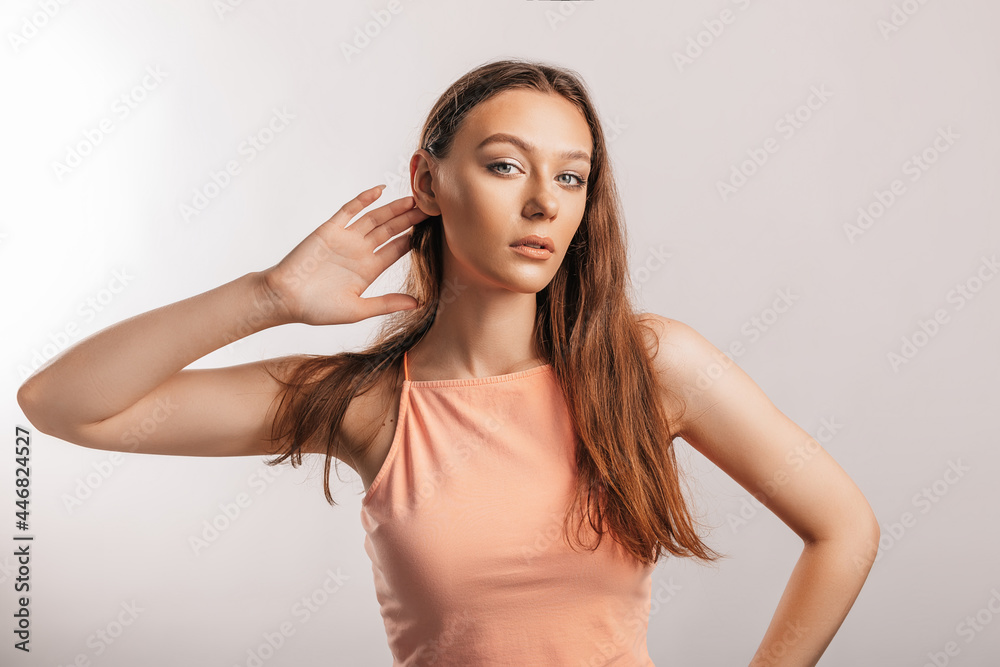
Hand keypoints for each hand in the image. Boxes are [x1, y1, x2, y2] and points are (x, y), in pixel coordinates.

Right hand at [258, 185, 429, 325]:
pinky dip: (363, 199)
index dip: (415, 238)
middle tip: (432, 207)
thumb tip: (418, 304)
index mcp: (369, 269)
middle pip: (391, 230)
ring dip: (393, 208)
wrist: (284, 298)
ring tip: (413, 199)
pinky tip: (379, 190)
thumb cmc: (317, 309)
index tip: (435, 230)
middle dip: (411, 219)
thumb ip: (387, 303)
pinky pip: (349, 210)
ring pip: (375, 217)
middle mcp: (360, 251)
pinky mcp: (330, 229)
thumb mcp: (358, 310)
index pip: (398, 249)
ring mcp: (346, 238)